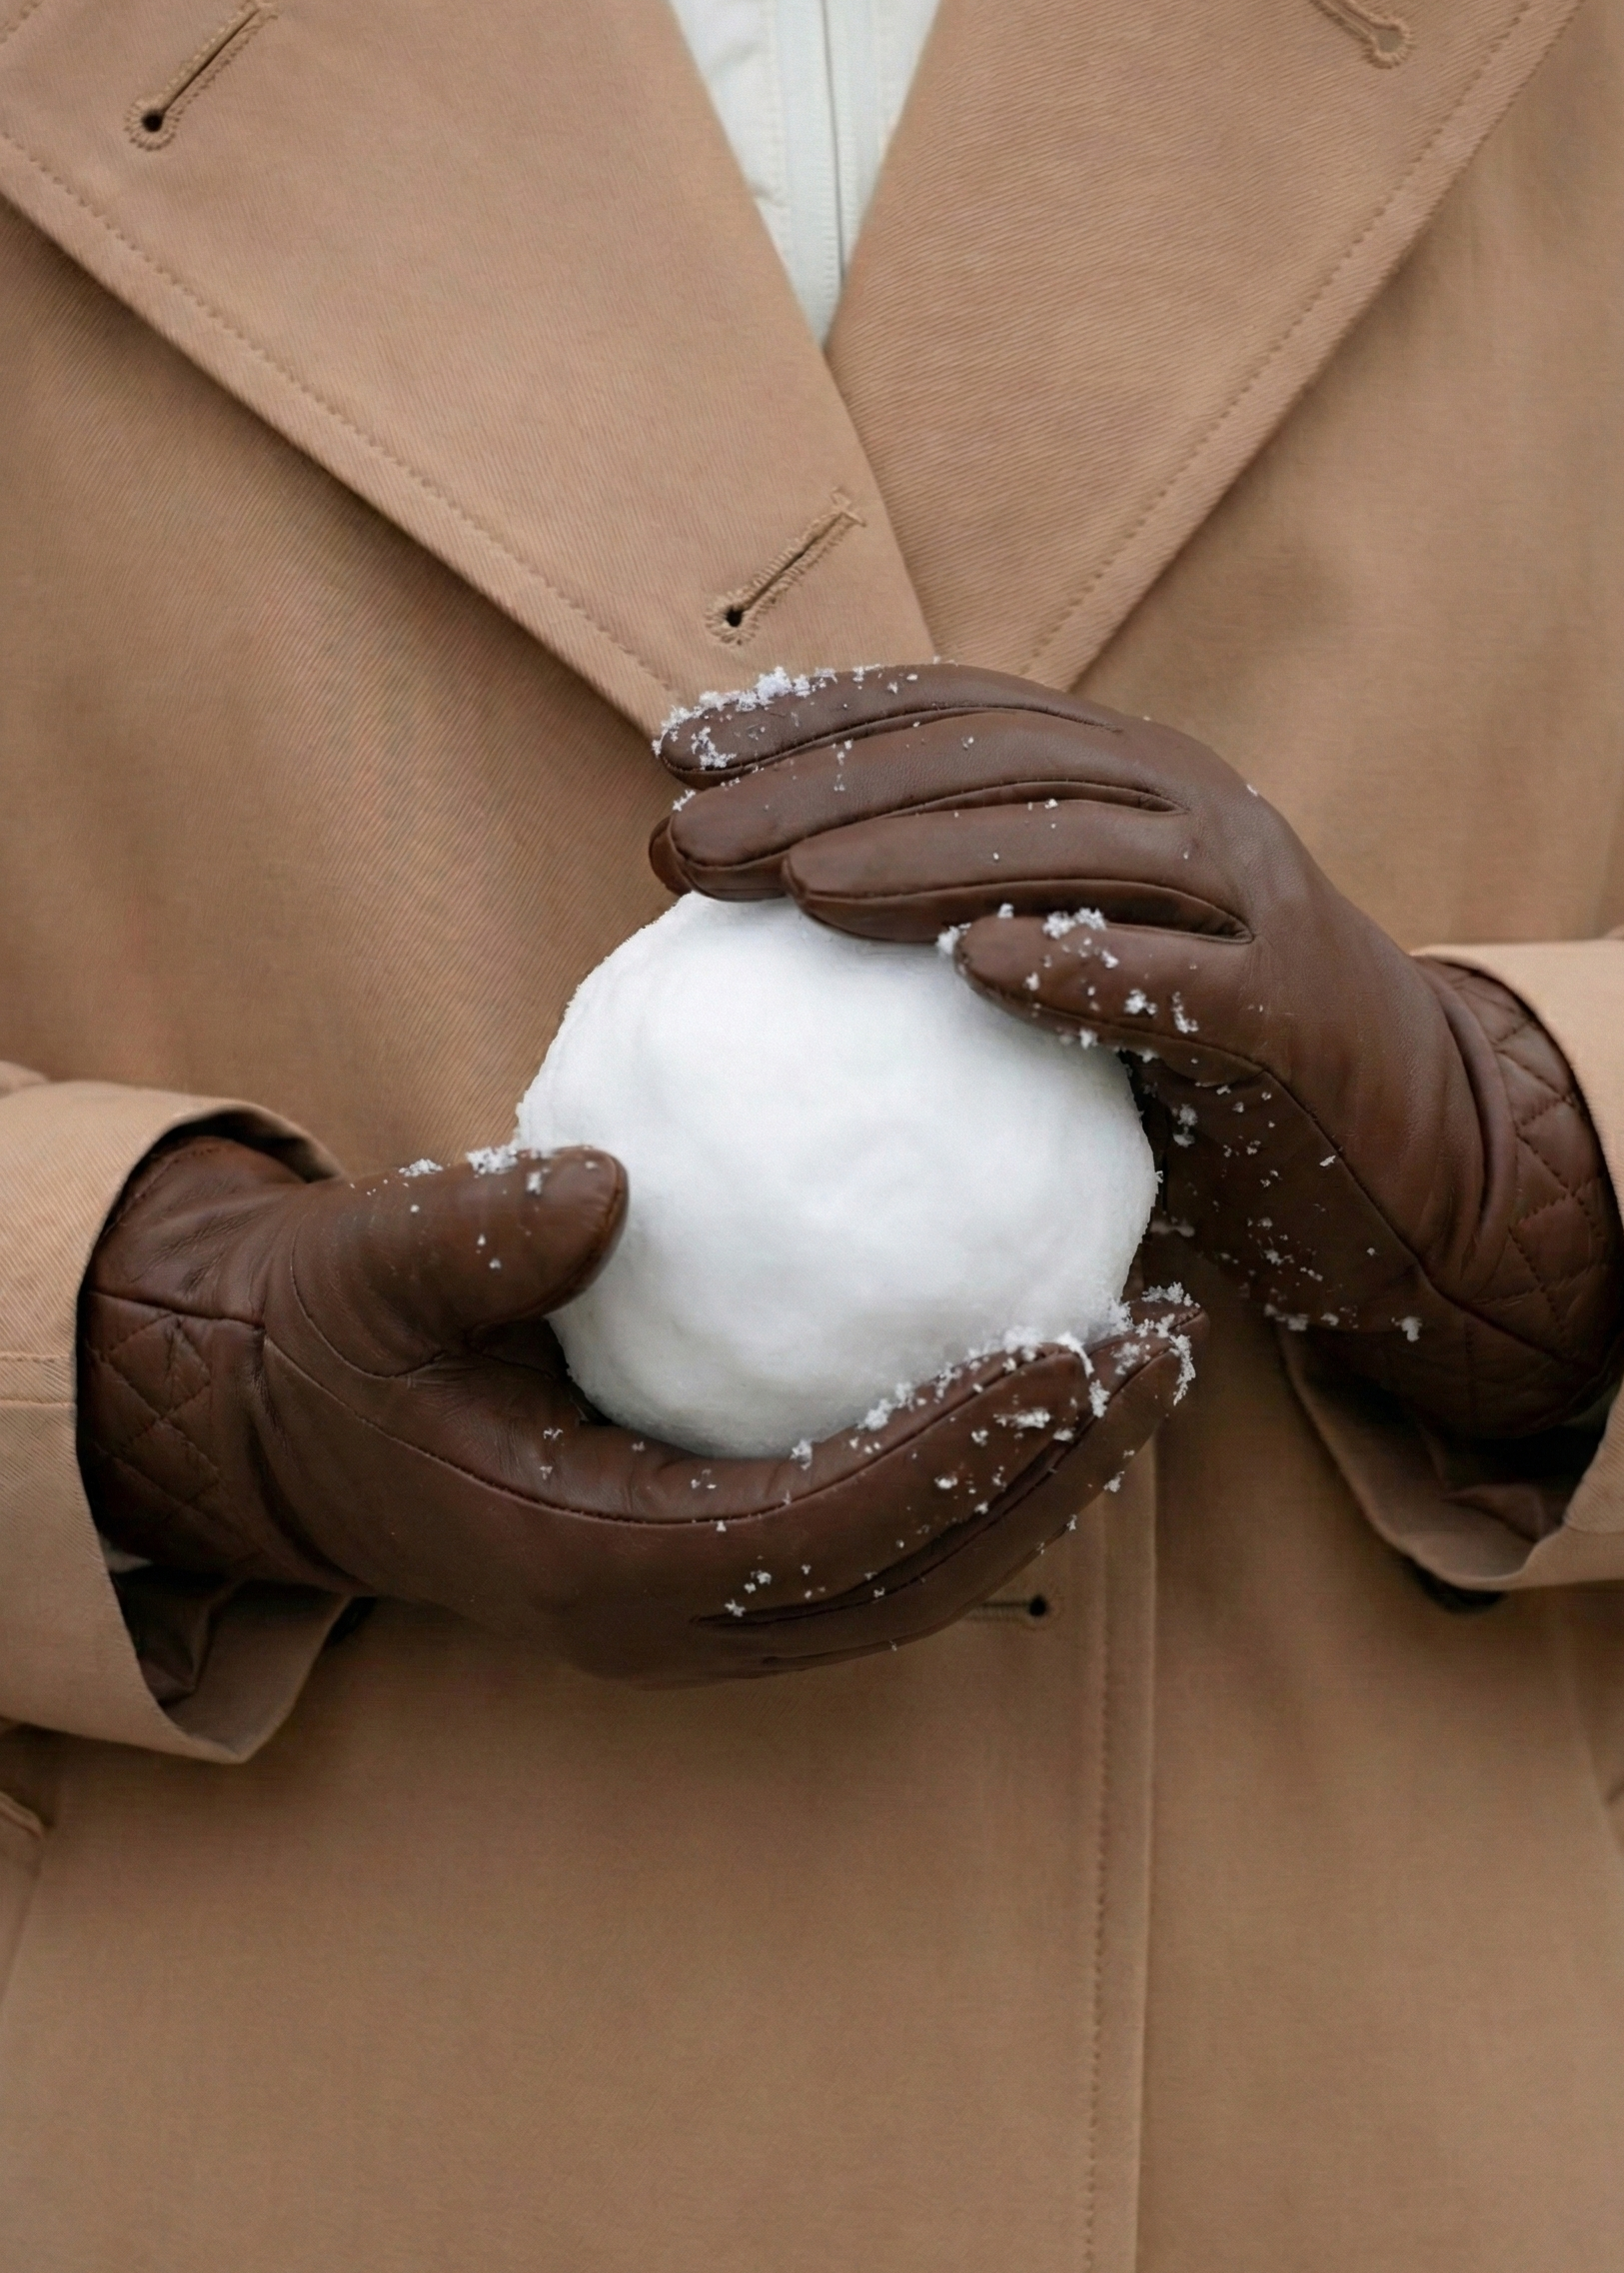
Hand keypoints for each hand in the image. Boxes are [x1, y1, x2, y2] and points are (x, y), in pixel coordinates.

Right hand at [79, 1129, 1198, 1681]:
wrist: (295, 1433)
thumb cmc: (332, 1344)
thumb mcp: (363, 1275)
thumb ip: (466, 1243)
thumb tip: (609, 1184)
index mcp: (592, 1564)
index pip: (813, 1531)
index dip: (949, 1458)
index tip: (1059, 1352)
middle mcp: (669, 1615)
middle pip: (910, 1579)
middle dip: (1050, 1482)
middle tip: (1159, 1351)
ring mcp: (704, 1604)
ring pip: (917, 1574)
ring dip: (1042, 1483)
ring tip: (1146, 1354)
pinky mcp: (723, 1560)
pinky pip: (879, 1526)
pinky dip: (975, 1461)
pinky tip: (1043, 1349)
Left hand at [654, 663, 1623, 1439]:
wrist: (1393, 1150)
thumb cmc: (1188, 1064)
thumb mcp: (1062, 968)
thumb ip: (952, 928)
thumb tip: (754, 949)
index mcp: (1113, 775)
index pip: (945, 716)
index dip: (810, 721)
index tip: (675, 761)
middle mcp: (1180, 802)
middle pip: (991, 762)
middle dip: (827, 788)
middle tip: (685, 846)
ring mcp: (1247, 894)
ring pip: (1083, 839)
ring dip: (933, 856)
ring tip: (802, 892)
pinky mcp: (1299, 1007)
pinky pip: (1191, 980)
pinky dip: (1091, 964)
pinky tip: (978, 971)